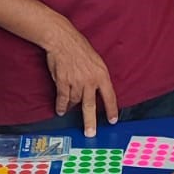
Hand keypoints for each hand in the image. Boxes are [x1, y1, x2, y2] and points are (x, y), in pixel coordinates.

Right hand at [43, 20, 118, 136]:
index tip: (112, 120)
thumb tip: (97, 90)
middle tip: (90, 133)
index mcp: (102, 75)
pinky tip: (60, 110)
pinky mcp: (63, 82)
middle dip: (90, 121)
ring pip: (75, 102)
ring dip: (71, 108)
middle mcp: (90, 81)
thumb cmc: (79, 48)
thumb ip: (97, 77)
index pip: (109, 96)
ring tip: (69, 112)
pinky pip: (63, 98)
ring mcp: (76, 82)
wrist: (63, 40)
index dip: (111, 110)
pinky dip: (61, 106)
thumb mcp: (96, 61)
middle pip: (90, 106)